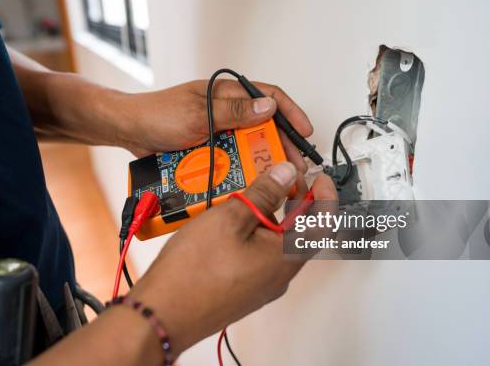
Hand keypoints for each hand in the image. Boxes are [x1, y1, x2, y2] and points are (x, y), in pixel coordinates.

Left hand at [120, 79, 313, 171]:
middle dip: (282, 144)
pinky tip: (250, 181)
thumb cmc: (157, 114)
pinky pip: (231, 160)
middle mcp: (226, 112)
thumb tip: (268, 108)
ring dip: (262, 160)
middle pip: (264, 126)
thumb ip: (234, 111)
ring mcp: (218, 131)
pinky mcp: (209, 149)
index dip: (291, 112)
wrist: (129, 132)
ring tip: (275, 178)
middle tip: (294, 165)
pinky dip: (240, 169)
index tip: (305, 131)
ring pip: (249, 146)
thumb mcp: (198, 112)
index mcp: (227, 94)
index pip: (268, 96)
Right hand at [127, 162, 336, 354]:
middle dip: (295, 201)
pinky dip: (255, 232)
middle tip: (281, 179)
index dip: (326, 195)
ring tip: (250, 194)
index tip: (319, 176)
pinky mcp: (243, 287)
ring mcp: (261, 284)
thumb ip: (263, 193)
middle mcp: (279, 274)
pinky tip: (233, 220)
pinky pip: (259, 255)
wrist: (164, 313)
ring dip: (271, 215)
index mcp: (286, 256)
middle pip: (301, 232)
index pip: (324, 222)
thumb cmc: (194, 273)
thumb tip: (284, 175)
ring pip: (277, 243)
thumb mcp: (231, 218)